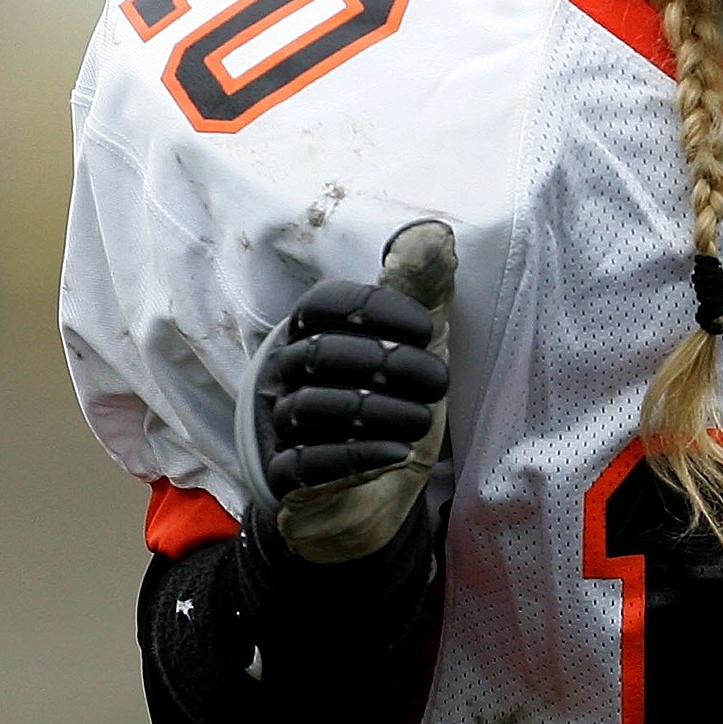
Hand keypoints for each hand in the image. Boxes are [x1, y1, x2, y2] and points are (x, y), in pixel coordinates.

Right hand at [236, 219, 455, 564]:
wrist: (372, 491)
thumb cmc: (392, 401)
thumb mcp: (415, 346)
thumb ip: (423, 290)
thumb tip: (433, 233)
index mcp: (314, 331)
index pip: (325, 304)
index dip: (376, 309)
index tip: (429, 329)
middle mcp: (289, 372)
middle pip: (322, 355)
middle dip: (386, 363)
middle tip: (438, 380)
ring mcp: (284, 424)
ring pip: (314, 407)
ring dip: (375, 411)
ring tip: (422, 418)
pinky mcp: (288, 475)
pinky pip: (307, 462)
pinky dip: (355, 456)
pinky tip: (397, 452)